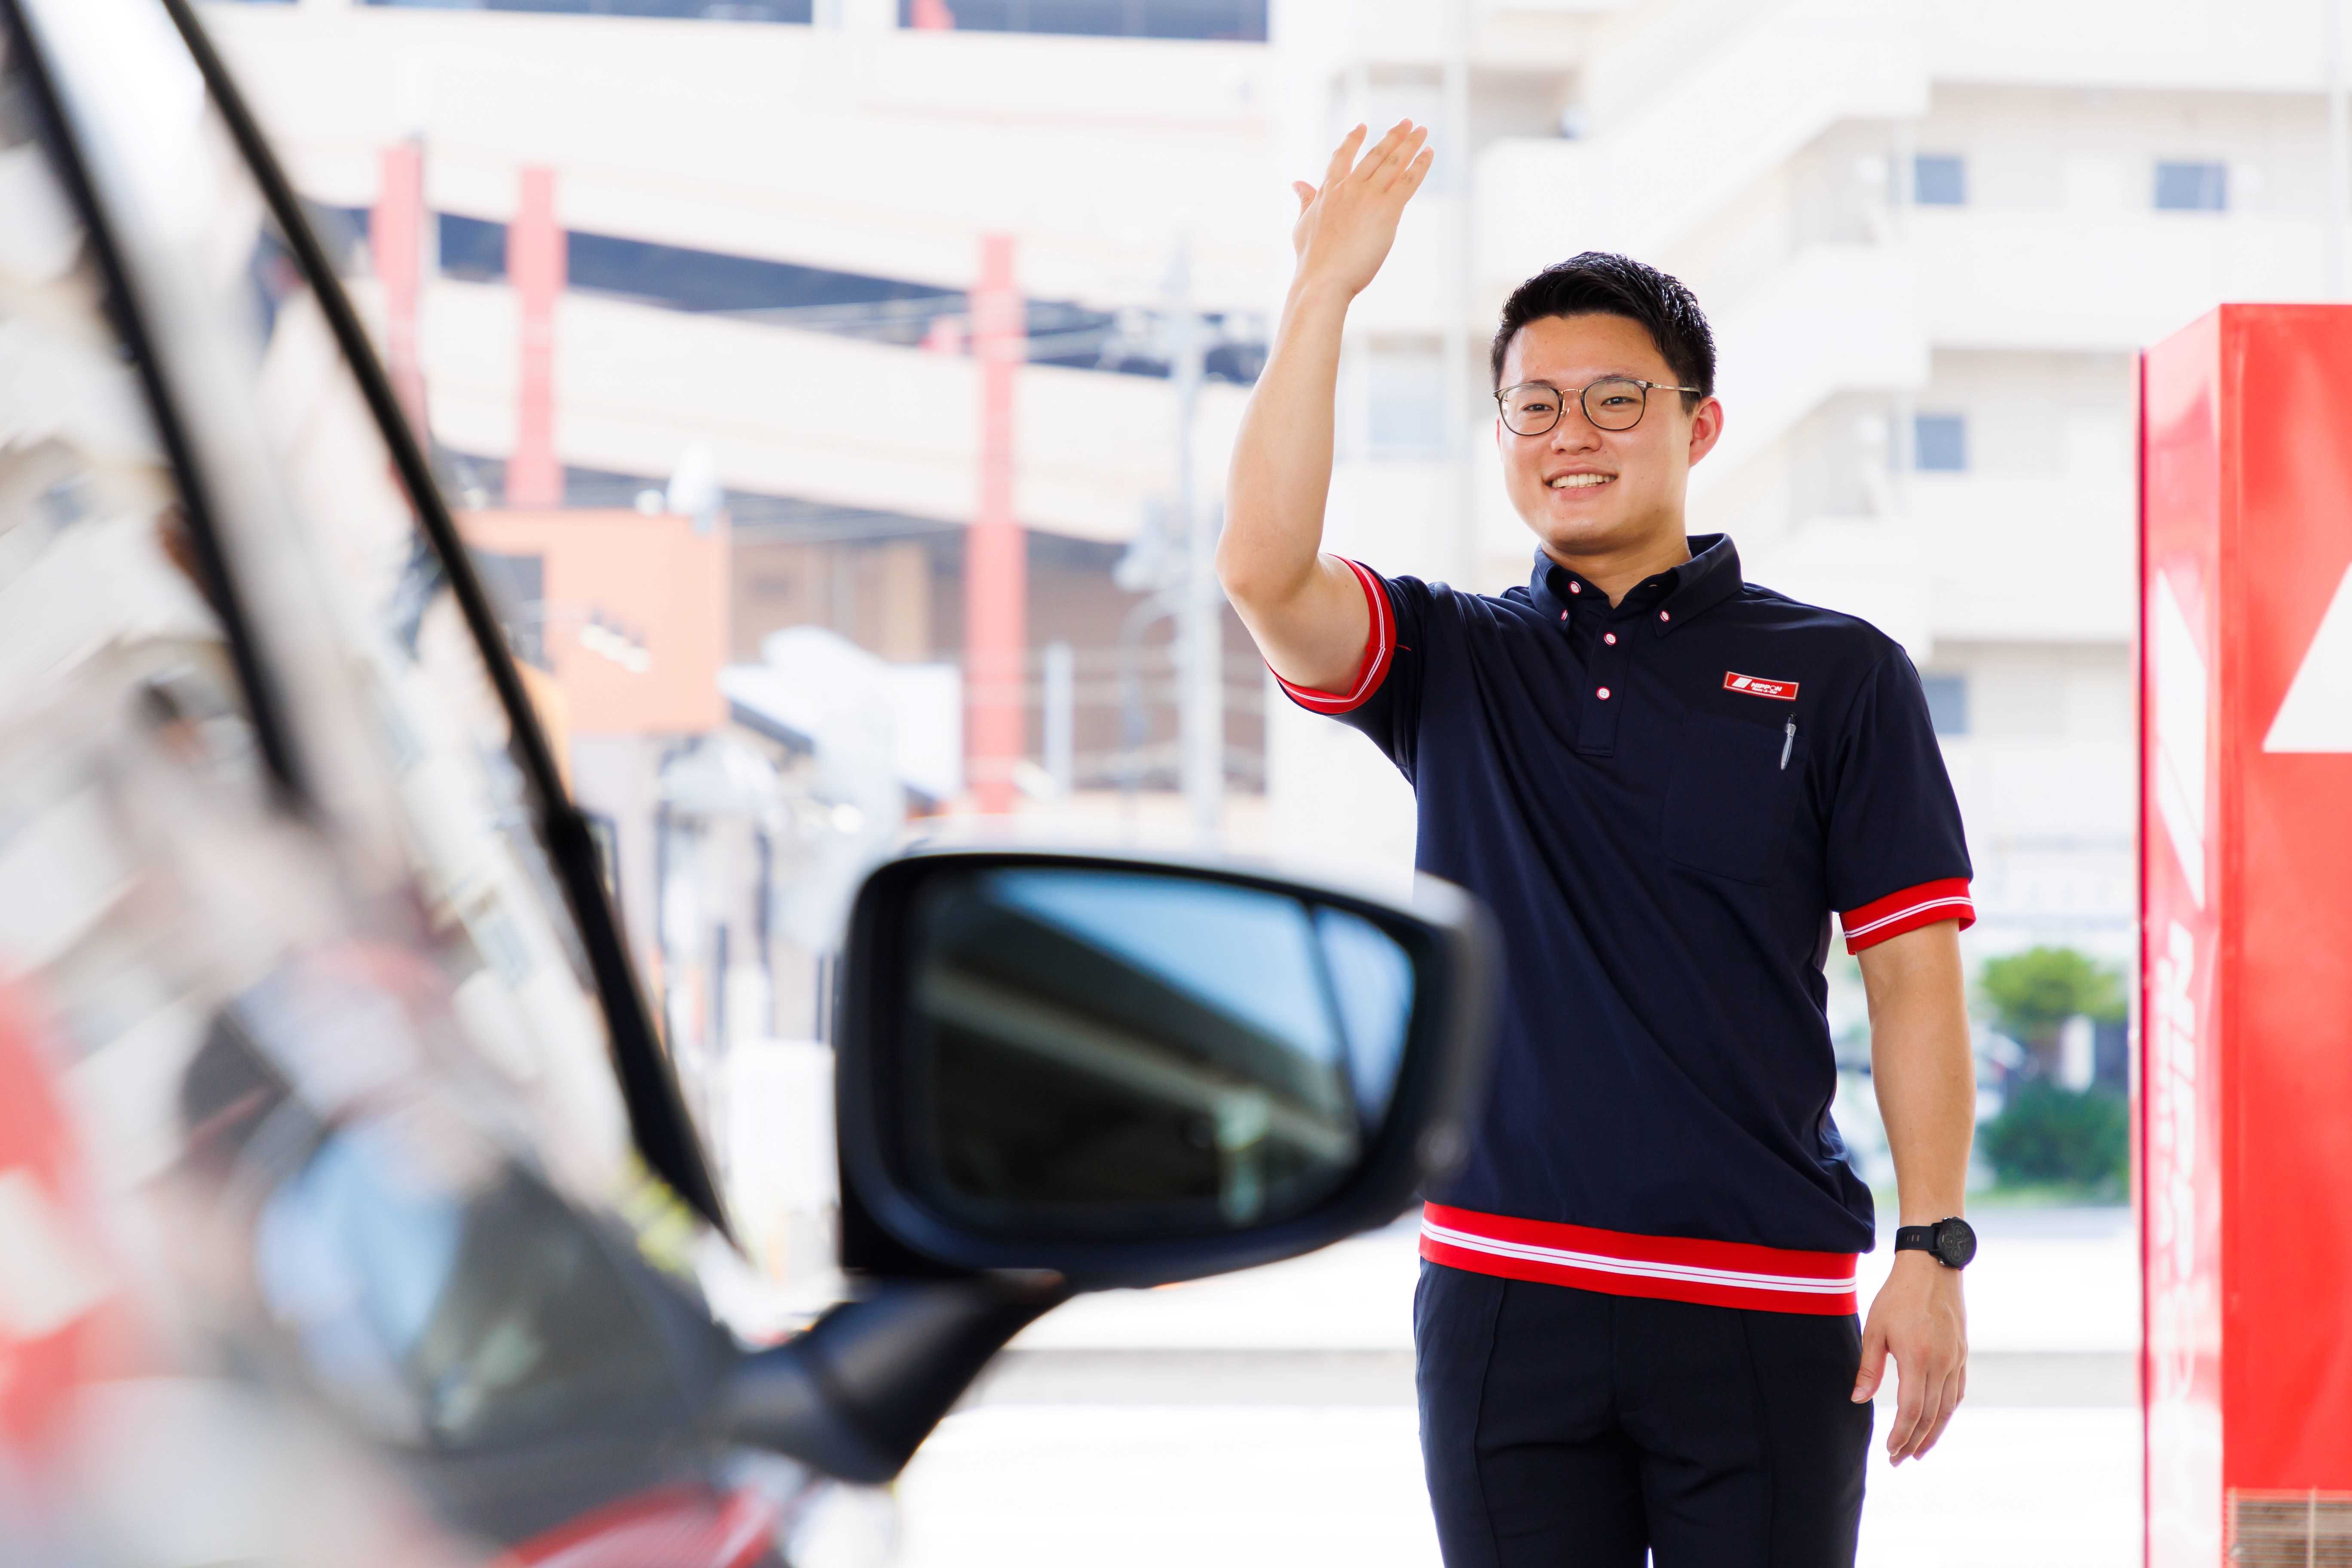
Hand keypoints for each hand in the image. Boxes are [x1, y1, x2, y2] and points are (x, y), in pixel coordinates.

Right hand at [1289, 121, 1433, 297]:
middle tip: (1406, 122)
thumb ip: (1305, 200)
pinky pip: (1408, 181)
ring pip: (1394, 162)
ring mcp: (1368, 196)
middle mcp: (1349, 187)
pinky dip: (1420, 165)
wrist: (1323, 278)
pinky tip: (1429, 152)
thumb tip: (1297, 182)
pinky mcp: (1387, 210)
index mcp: (1329, 190)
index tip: (1362, 126)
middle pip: (1375, 154)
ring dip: (1410, 143)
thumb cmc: (1311, 259)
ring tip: (1422, 129)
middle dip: (1393, 136)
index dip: (1353, 140)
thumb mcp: (1302, 225)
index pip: (1342, 157)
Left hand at [1851, 1251, 1965, 1462]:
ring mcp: (1956, 1360)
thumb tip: (1858, 1400)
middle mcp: (1942, 1363)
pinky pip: (1958, 1392)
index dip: (1901, 1435)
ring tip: (1918, 1451)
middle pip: (1931, 1415)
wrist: (1932, 1267)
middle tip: (1900, 1460)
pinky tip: (1937, 1421)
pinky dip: (1947, 1412)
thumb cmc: (1897, 1295)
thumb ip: (1869, 1367)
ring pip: (1947, 1408)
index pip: (1912, 1410)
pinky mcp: (1962, 1354)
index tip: (1890, 1451)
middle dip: (1915, 1441)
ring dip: (1933, 1433)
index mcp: (1917, 1358)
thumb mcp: (1875, 1328)